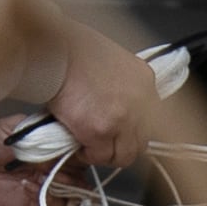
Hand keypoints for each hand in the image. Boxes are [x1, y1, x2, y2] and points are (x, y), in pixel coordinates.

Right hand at [43, 21, 155, 173]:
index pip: (150, 120)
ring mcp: (124, 118)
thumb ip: (121, 88)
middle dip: (120, 146)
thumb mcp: (111, 64)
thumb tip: (113, 110)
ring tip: (86, 142)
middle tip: (100, 143)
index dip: (130, 131)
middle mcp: (142, 102)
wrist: (56, 49)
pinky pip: (99, 155)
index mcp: (145, 80)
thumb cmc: (74, 51)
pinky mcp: (102, 130)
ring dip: (104, 153)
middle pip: (141, 143)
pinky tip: (76, 139)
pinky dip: (86, 153)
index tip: (117, 134)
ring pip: (123, 155)